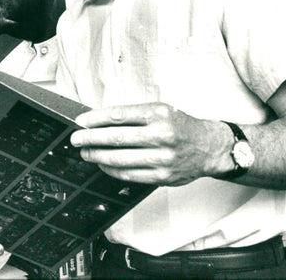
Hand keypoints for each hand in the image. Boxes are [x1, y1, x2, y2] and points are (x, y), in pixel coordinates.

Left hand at [70, 103, 229, 185]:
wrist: (209, 147)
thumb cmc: (180, 125)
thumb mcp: (160, 110)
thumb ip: (133, 115)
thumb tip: (99, 120)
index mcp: (158, 114)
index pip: (119, 115)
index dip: (96, 119)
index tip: (80, 121)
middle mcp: (161, 135)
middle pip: (116, 138)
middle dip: (90, 138)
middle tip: (75, 139)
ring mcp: (163, 158)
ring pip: (121, 158)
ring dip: (97, 156)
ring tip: (85, 152)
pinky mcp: (163, 176)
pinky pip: (130, 174)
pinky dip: (112, 170)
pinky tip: (102, 165)